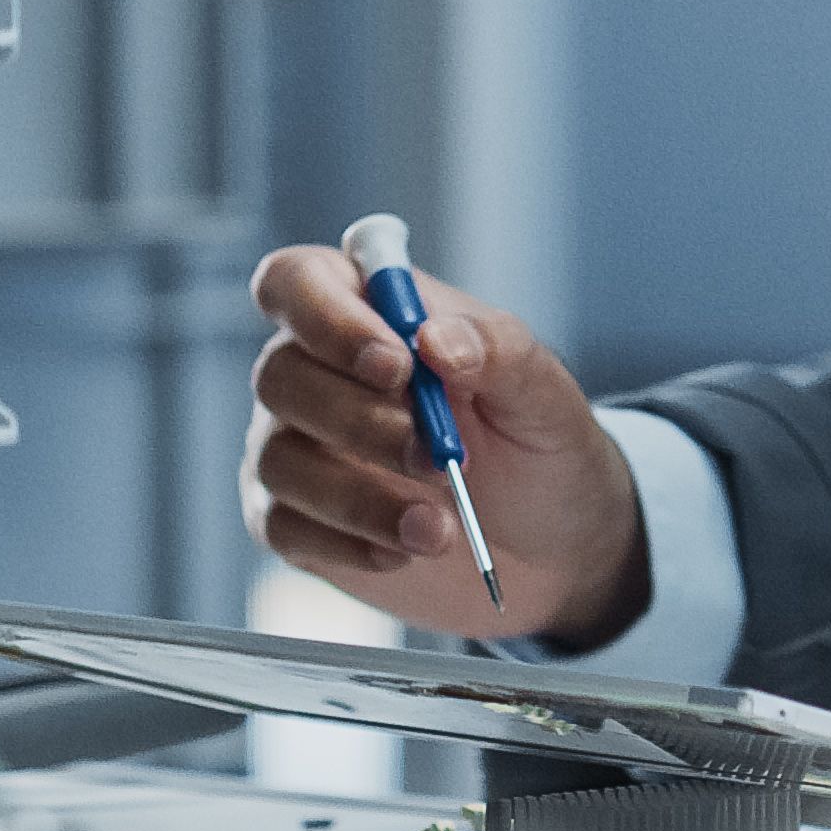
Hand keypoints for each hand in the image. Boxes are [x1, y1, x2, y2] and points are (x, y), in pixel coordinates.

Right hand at [244, 243, 645, 649]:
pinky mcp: (299, 518)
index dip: (327, 317)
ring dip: (358, 497)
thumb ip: (495, 349)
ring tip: (438, 528)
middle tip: (437, 459)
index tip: (396, 365)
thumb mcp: (543, 391)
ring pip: (277, 459)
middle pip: (280, 375)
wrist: (553, 545)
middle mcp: (318, 372)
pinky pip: (284, 527)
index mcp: (370, 311)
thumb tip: (433, 341)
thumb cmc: (538, 444)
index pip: (298, 280)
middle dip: (360, 422)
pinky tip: (403, 551)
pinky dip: (346, 542)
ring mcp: (298, 446)